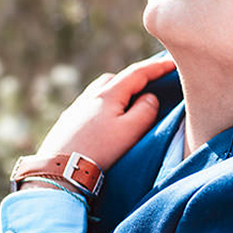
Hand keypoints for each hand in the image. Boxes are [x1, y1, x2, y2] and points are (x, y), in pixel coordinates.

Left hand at [34, 55, 175, 169]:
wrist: (59, 169)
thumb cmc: (98, 151)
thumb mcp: (130, 131)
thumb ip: (146, 111)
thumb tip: (150, 97)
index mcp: (108, 94)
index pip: (137, 73)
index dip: (157, 67)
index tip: (173, 63)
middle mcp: (90, 96)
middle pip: (116, 79)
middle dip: (135, 79)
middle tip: (150, 85)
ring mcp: (76, 109)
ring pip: (101, 92)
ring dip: (118, 93)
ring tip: (129, 105)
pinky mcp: (68, 123)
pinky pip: (91, 106)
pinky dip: (104, 107)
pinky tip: (106, 122)